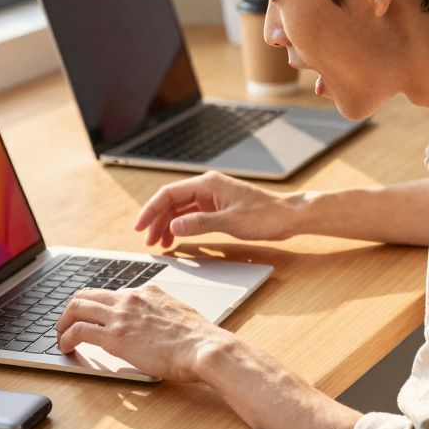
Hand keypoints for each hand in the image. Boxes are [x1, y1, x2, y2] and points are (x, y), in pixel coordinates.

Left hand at [54, 285, 229, 381]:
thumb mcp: (180, 313)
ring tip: (61, 337)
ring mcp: (120, 316)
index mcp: (146, 292)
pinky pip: (79, 331)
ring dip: (63, 323)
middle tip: (66, 325)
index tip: (91, 317)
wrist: (204, 348)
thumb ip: (163, 311)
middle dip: (71, 310)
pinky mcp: (114, 337)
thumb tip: (159, 319)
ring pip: (76, 308)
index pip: (111, 293)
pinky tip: (66, 348)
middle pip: (86, 295)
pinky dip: (66, 338)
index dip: (96, 306)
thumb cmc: (199, 338)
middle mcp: (130, 298)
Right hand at [134, 171, 302, 246]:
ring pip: (181, 209)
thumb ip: (199, 224)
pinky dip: (182, 226)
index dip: (151, 210)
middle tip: (148, 241)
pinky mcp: (218, 207)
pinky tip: (177, 238)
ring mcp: (212, 197)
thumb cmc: (265, 216)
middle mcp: (207, 187)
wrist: (288, 216)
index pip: (169, 194)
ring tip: (160, 243)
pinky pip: (192, 215)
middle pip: (172, 201)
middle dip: (157, 220)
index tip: (140, 227)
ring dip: (168, 224)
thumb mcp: (230, 222)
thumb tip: (174, 226)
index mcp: (207, 184)